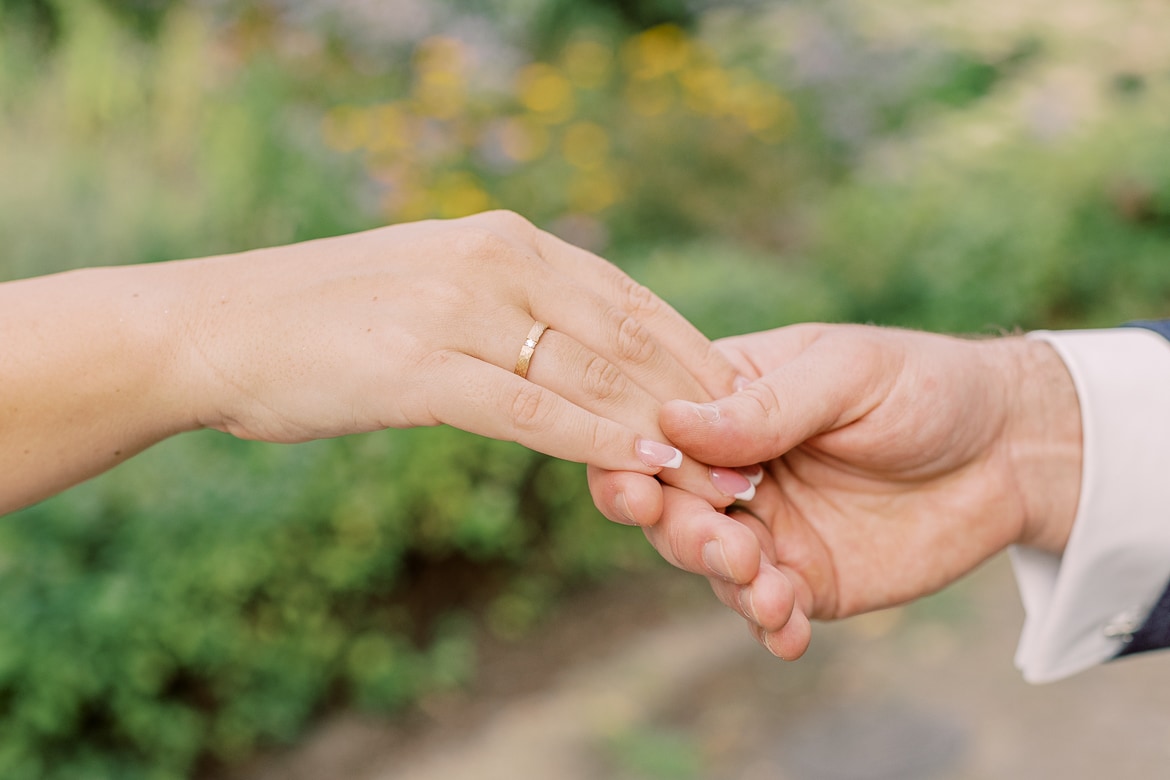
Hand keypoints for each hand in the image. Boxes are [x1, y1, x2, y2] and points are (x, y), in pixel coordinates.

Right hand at [1, 210, 745, 511]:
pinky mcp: (425, 368)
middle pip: (628, 334)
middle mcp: (495, 260)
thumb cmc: (326, 319)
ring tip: (727, 472)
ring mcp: (461, 311)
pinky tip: (650, 466)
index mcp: (504, 240)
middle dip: (699, 394)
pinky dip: (600, 441)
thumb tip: (569, 348)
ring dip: (668, 427)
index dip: (690, 350)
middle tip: (759, 444)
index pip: (626, 297)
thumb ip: (504, 307)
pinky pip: (534, 411)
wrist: (218, 327)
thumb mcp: (432, 290)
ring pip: (593, 374)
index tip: (739, 398)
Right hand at [591, 324, 1081, 659]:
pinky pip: (764, 608)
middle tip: (727, 545)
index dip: (631, 456)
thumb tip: (673, 423)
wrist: (1011, 451)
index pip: (648, 425)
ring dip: (725, 581)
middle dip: (682, 530)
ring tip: (770, 591)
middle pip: (666, 504)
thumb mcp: (848, 375)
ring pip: (706, 561)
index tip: (651, 482)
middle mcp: (731, 464)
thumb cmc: (925, 386)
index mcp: (726, 398)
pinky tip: (786, 631)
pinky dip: (766, 624)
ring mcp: (766, 524)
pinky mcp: (805, 576)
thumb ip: (766, 405)